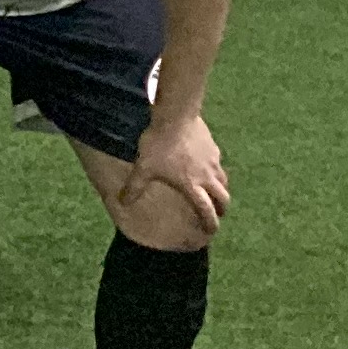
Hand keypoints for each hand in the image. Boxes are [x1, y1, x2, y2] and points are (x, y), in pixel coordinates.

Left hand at [125, 115, 230, 239]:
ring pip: (224, 180)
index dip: (210, 223)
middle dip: (222, 208)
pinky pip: (218, 163)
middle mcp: (207, 176)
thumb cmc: (159, 145)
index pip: (206, 210)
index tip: (211, 231)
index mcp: (192, 185)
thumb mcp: (143, 168)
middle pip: (223, 197)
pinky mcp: (213, 147)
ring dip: (221, 190)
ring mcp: (213, 161)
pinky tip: (208, 166)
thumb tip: (124, 202)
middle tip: (218, 213)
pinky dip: (216, 171)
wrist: (175, 117)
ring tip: (216, 192)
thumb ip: (135, 187)